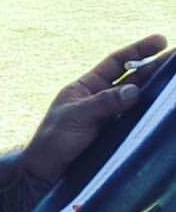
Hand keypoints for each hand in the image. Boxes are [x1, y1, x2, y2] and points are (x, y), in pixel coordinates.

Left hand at [20, 34, 168, 185]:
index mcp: (87, 86)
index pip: (116, 62)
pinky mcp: (118, 136)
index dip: (138, 51)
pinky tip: (169, 112)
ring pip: (140, 100)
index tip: (161, 40)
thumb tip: (134, 89)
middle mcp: (102, 98)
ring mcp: (112, 117)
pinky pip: (139, 121)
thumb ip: (103, 103)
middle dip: (157, 67)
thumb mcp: (75, 116)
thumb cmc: (54, 139)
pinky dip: (154, 115)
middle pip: (135, 78)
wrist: (46, 171)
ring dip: (160, 91)